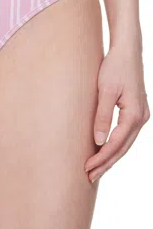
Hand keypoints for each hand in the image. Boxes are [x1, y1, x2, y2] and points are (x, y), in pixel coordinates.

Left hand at [85, 36, 149, 183]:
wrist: (128, 51)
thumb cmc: (115, 67)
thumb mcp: (105, 91)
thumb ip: (102, 116)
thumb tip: (98, 141)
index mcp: (134, 114)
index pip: (116, 143)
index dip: (101, 158)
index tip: (86, 168)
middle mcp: (141, 117)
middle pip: (123, 148)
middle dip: (106, 163)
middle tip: (89, 177)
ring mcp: (141, 115)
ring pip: (126, 143)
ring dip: (111, 157)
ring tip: (95, 170)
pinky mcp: (137, 112)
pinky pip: (126, 135)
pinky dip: (116, 146)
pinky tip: (104, 152)